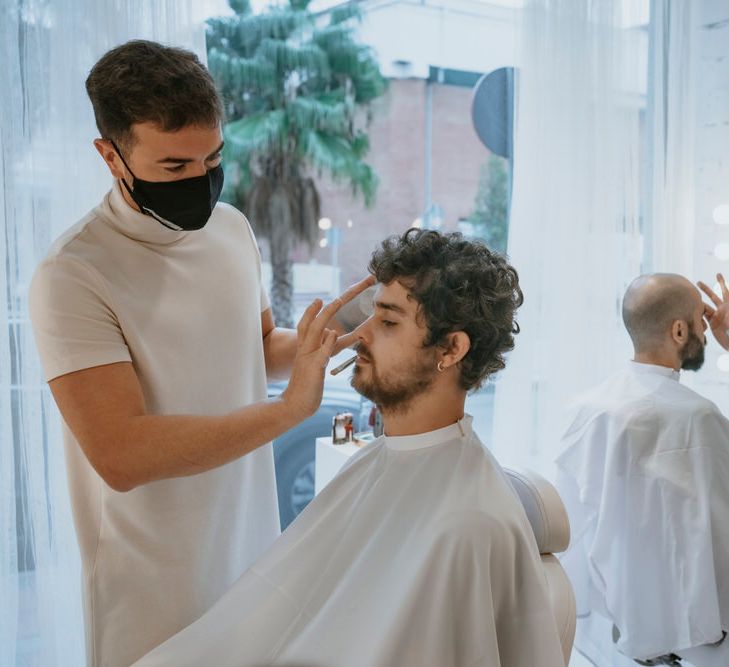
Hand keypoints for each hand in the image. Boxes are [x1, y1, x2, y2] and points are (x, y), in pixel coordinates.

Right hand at [281, 276, 374, 418]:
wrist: (294, 406)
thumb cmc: (306, 389)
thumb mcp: (314, 367)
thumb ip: (320, 353)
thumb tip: (328, 339)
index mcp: (304, 351)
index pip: (305, 327)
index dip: (311, 313)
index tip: (319, 300)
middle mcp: (304, 351)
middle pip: (308, 324)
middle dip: (318, 309)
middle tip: (323, 297)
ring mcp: (308, 359)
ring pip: (314, 332)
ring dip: (324, 316)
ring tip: (335, 302)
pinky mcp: (314, 369)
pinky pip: (321, 353)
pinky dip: (328, 342)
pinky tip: (334, 333)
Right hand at [698, 273, 728, 350]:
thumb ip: (728, 318)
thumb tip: (724, 314)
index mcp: (728, 307)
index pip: (725, 292)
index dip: (721, 283)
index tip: (718, 274)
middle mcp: (722, 310)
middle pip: (713, 297)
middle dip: (706, 289)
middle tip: (698, 282)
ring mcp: (717, 316)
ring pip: (706, 307)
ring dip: (699, 303)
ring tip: (690, 300)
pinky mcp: (713, 323)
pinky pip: (703, 316)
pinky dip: (698, 314)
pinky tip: (692, 314)